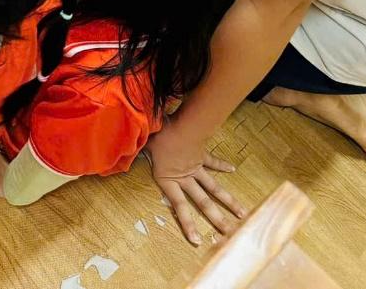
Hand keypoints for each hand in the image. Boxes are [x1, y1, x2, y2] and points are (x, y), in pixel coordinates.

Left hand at [144, 121, 246, 244]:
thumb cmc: (159, 137)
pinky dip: (222, 165)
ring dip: (228, 201)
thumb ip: (138, 153)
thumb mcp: (144, 148)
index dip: (188, 224)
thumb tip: (123, 150)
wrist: (181, 125)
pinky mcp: (202, 156)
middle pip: (203, 202)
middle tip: (229, 233)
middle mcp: (185, 178)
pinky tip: (232, 170)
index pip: (179, 206)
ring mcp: (196, 167)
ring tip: (242, 214)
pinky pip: (213, 162)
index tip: (197, 240)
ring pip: (214, 188)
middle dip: (216, 218)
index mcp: (169, 179)